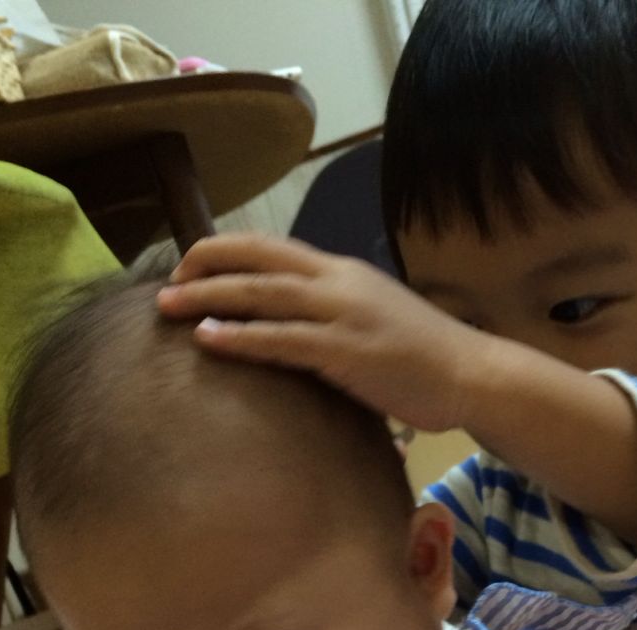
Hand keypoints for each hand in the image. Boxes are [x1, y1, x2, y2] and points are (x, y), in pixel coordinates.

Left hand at [157, 233, 483, 432]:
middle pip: (257, 260)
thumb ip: (331, 314)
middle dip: (204, 265)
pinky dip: (241, 337)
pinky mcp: (347, 353)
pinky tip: (208, 339)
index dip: (224, 251)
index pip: (271, 247)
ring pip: (262, 295)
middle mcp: (338, 282)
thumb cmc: (423, 356)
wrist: (472, 374)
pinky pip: (282, 340)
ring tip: (169, 306)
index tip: (190, 266)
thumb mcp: (372, 319)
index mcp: (341, 271)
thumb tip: (291, 329)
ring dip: (209, 297)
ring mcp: (343, 314)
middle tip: (165, 282)